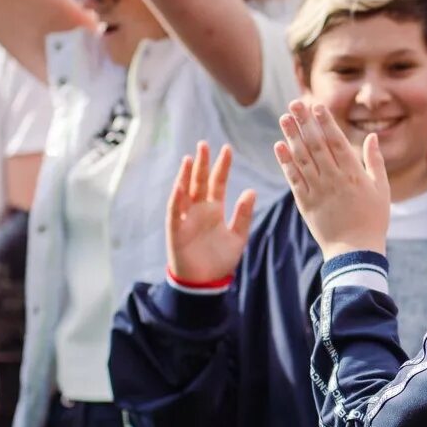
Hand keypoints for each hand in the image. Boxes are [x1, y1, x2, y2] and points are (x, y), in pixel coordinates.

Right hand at [165, 142, 255, 285]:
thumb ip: (244, 214)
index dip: (222, 167)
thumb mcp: (238, 236)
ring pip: (184, 192)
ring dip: (186, 175)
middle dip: (202, 163)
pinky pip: (175, 211)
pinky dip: (177, 198)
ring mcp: (186, 218)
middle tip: (205, 144)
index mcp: (214, 209)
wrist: (206, 282)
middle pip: (199, 181)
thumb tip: (251, 191)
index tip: (227, 149)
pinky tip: (180, 185)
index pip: (217, 182)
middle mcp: (199, 210)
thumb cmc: (220, 260)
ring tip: (191, 158)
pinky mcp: (176, 229)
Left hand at [276, 101, 390, 258]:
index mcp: (353, 174)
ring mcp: (317, 191)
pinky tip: (279, 146)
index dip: (324, 122)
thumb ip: (374, 161)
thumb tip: (371, 136)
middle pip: (316, 144)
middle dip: (304, 122)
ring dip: (291, 136)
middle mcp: (333, 179)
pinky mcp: (305, 203)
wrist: (354, 251)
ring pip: (302, 158)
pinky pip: (293, 178)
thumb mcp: (382, 189)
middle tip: (294, 104)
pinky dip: (285, 162)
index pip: (336, 141)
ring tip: (284, 118)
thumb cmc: (373, 220)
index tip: (315, 106)